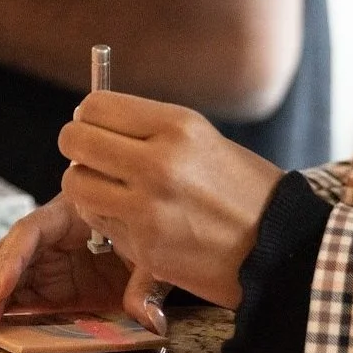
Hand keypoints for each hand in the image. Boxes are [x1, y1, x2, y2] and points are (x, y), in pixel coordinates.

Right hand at [0, 195, 171, 344]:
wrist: (155, 233)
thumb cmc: (149, 230)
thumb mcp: (151, 253)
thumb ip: (147, 285)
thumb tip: (151, 322)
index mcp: (69, 212)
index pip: (29, 232)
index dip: (11, 262)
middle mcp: (48, 235)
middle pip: (6, 256)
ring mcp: (45, 261)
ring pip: (3, 278)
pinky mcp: (47, 284)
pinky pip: (17, 296)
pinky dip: (1, 314)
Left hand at [59, 92, 283, 308]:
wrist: (278, 246)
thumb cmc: (242, 189)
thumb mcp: (202, 138)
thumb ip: (148, 129)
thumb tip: (91, 122)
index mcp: (177, 126)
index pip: (95, 106)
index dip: (89, 116)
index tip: (98, 128)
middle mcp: (158, 163)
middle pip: (75, 140)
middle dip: (78, 148)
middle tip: (94, 158)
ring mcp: (147, 208)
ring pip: (75, 183)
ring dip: (86, 186)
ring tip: (113, 190)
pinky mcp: (142, 247)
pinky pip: (96, 222)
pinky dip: (105, 218)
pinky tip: (133, 218)